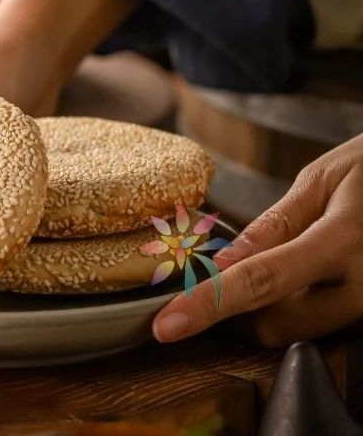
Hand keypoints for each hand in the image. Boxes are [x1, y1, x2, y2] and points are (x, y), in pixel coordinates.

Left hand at [153, 132, 362, 345]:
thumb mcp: (322, 181)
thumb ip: (276, 225)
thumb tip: (225, 260)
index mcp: (344, 240)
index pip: (261, 280)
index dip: (209, 305)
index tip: (168, 324)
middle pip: (274, 324)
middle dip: (234, 308)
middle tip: (219, 271)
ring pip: (295, 332)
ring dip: (266, 307)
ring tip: (275, 259)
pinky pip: (320, 325)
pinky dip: (293, 305)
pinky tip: (299, 272)